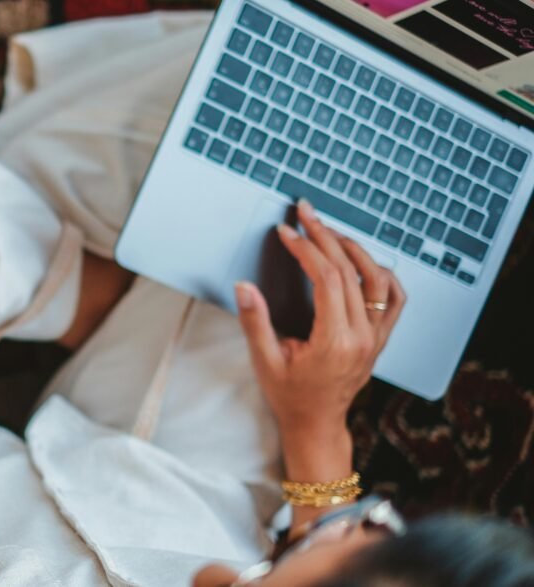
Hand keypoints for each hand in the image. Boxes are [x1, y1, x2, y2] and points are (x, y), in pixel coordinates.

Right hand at [234, 199, 405, 446]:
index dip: (306, 249)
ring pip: (377, 279)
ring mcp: (376, 337)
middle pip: (350, 272)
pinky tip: (363, 261)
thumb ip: (255, 322)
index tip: (287, 232)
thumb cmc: (290, 396)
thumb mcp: (265, 361)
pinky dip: (382, 274)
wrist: (317, 424)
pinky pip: (394, 299)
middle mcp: (362, 337)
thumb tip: (244, 287)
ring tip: (330, 231)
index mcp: (335, 342)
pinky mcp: (381, 338)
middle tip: (306, 214)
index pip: (327, 280)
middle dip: (325, 236)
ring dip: (354, 249)